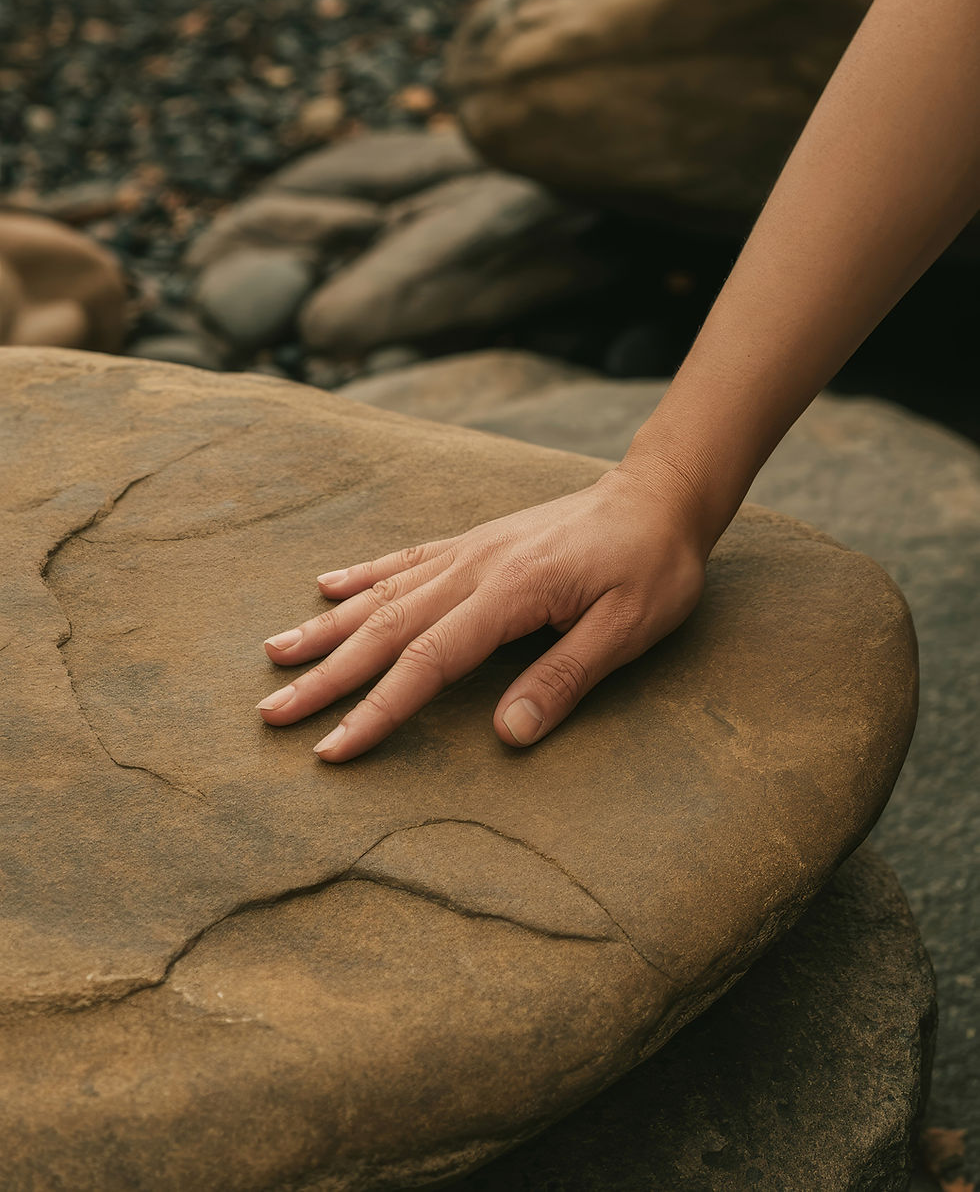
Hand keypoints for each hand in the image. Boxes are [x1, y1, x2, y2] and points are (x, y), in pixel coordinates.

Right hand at [257, 464, 707, 761]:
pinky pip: (404, 560)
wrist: (659, 497)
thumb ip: (564, 679)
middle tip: (272, 713)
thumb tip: (507, 735)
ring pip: (382, 594)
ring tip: (274, 653)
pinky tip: (325, 587)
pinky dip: (361, 576)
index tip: (332, 748)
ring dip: (326, 628)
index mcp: (509, 593)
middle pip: (386, 629)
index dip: (376, 709)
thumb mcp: (627, 629)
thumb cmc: (652, 567)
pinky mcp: (474, 543)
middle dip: (325, 676)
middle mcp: (474, 568)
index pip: (427, 661)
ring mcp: (469, 551)